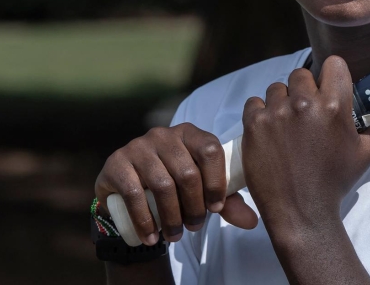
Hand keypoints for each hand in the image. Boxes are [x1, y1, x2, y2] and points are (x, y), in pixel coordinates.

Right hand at [95, 122, 259, 245]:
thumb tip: (252, 221)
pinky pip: (133, 193)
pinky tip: (151, 237)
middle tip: (194, 227)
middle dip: (194, 207)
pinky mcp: (117, 162)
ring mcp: (138, 146)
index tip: (216, 209)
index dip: (216, 182)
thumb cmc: (173, 184)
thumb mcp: (201, 189)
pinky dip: (145, 220)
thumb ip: (226, 202)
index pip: (210, 150)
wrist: (128, 188)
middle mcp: (164, 134)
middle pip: (187, 172)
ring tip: (175, 236)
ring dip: (171, 217)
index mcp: (190, 133)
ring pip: (162, 184)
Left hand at [241, 55, 369, 235]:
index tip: (328, 87)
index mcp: (334, 106)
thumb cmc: (334, 184)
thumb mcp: (365, 153)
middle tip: (305, 111)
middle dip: (305, 89)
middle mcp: (305, 104)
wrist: (301, 212)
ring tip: (285, 124)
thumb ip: (364, 124)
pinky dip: (260, 112)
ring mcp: (277, 113)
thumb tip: (357, 109)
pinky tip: (268, 129)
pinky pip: (254, 103)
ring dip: (282, 101)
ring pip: (277, 88)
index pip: (333, 64)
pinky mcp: (254, 125)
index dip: (332, 75)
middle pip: (302, 74)